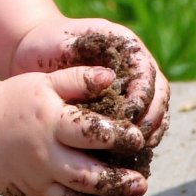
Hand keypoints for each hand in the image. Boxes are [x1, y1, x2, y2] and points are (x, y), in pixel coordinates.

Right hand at [0, 66, 149, 195]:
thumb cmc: (14, 101)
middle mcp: (47, 154)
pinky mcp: (35, 194)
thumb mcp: (43, 82)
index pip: (91, 132)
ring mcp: (40, 178)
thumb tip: (112, 76)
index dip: (118, 137)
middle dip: (119, 180)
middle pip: (88, 173)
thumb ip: (77, 79)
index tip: (138, 139)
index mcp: (52, 122)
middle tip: (142, 181)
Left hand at [11, 14, 169, 145]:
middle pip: (159, 91)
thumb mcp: (61, 43)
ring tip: (141, 149)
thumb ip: (83, 55)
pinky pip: (144, 121)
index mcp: (125, 45)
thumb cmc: (47, 43)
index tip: (131, 112)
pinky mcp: (126, 103)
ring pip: (157, 108)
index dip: (143, 93)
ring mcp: (133, 84)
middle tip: (140, 138)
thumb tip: (107, 79)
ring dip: (153, 129)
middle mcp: (135, 64)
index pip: (146, 70)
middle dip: (153, 116)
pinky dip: (143, 136)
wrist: (36, 50)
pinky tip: (133, 153)